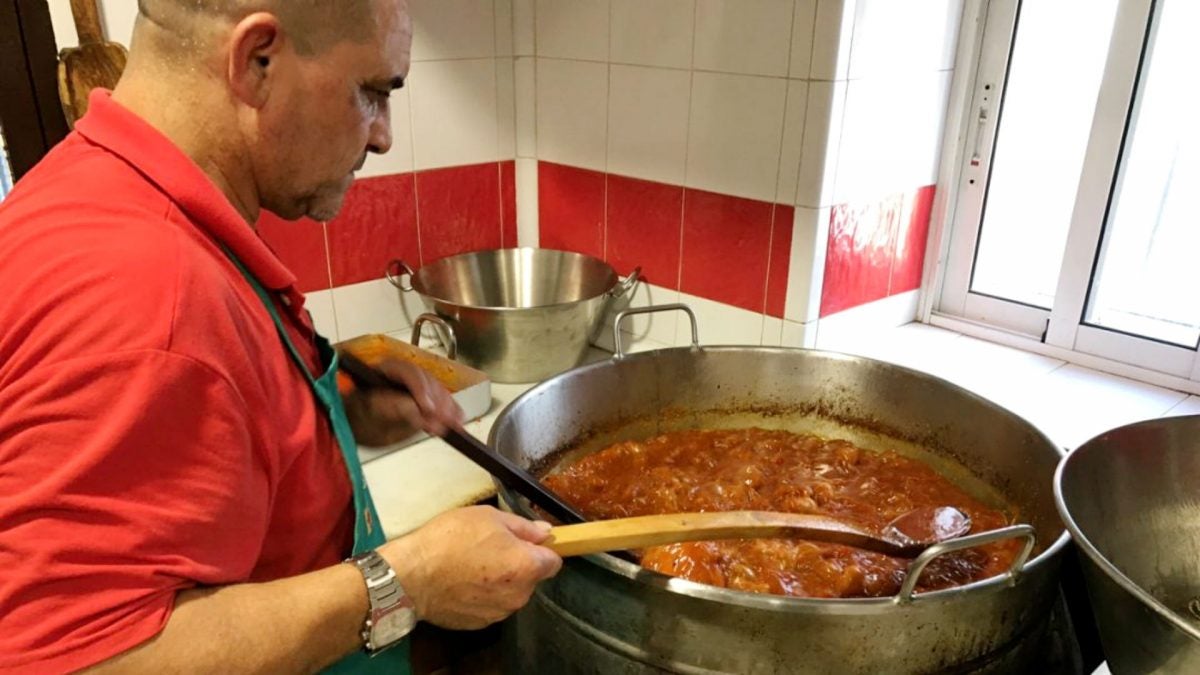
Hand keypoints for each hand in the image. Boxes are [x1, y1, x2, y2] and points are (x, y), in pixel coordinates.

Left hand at [343, 358, 462, 445]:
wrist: (354, 428)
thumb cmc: (355, 419)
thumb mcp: (368, 414)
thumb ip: (393, 409)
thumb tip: (419, 410)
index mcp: (384, 369)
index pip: (408, 372)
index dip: (421, 389)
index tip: (428, 409)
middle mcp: (402, 372)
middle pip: (427, 380)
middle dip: (438, 401)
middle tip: (443, 420)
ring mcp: (414, 385)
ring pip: (437, 389)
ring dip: (447, 407)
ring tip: (452, 424)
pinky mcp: (424, 398)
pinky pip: (441, 400)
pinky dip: (450, 410)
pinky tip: (458, 420)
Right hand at [379, 506, 562, 629]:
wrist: (412, 575)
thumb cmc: (450, 539)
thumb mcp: (488, 517)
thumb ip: (523, 526)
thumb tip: (545, 532)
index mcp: (526, 566)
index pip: (554, 562)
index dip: (541, 549)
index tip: (526, 542)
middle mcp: (519, 594)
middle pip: (532, 578)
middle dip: (518, 564)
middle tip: (491, 548)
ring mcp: (499, 612)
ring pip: (511, 592)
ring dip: (501, 581)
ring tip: (473, 565)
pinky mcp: (480, 623)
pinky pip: (492, 605)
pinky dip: (483, 595)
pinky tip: (463, 582)